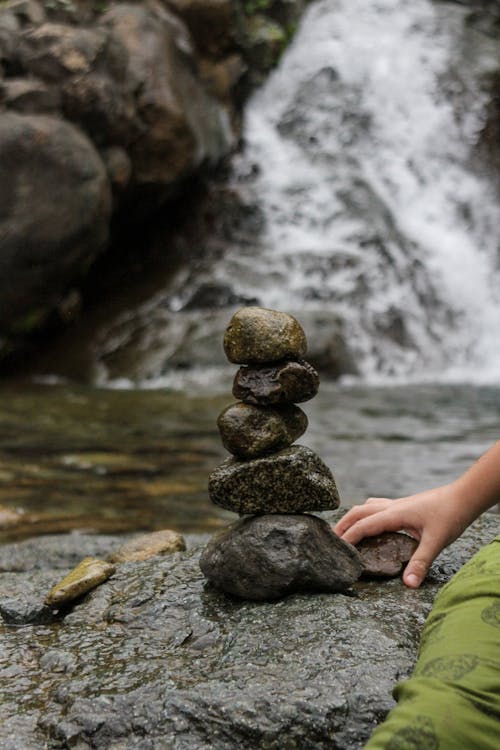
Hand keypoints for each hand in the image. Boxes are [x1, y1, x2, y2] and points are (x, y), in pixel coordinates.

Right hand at [333, 484, 472, 587]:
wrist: (465, 496)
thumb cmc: (451, 514)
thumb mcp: (436, 541)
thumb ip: (420, 562)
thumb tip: (408, 585)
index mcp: (394, 513)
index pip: (363, 525)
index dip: (348, 537)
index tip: (336, 550)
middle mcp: (392, 506)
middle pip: (359, 512)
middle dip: (343, 525)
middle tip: (331, 540)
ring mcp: (398, 504)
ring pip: (367, 506)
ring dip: (354, 517)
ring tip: (345, 531)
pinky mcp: (405, 505)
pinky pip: (378, 507)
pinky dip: (367, 514)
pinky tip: (373, 524)